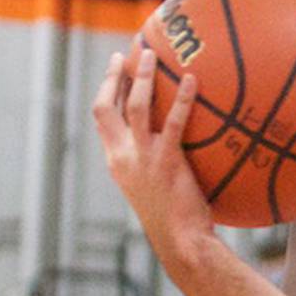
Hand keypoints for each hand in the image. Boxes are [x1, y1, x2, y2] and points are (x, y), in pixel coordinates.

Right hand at [91, 50, 211, 258]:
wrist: (180, 241)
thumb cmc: (174, 218)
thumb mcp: (151, 186)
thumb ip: (150, 162)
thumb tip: (168, 139)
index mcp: (116, 161)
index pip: (103, 119)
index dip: (107, 91)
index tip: (115, 70)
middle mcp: (122, 156)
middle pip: (107, 107)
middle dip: (114, 77)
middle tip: (127, 54)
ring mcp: (143, 158)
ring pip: (137, 107)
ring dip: (143, 78)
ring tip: (153, 55)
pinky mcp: (167, 162)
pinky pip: (174, 122)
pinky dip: (182, 99)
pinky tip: (192, 81)